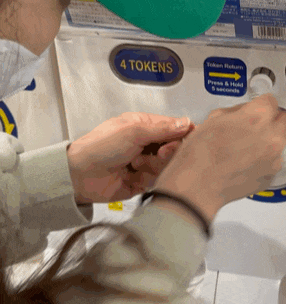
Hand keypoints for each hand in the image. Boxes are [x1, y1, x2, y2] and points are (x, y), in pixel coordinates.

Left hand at [66, 113, 194, 203]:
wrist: (79, 175)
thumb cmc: (101, 146)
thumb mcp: (134, 131)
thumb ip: (163, 128)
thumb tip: (187, 122)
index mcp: (145, 125)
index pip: (174, 127)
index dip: (182, 134)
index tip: (184, 139)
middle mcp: (147, 143)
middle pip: (174, 147)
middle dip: (168, 151)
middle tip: (159, 153)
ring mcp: (145, 162)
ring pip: (167, 164)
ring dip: (154, 164)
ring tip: (137, 163)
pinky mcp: (142, 181)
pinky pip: (157, 179)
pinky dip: (148, 176)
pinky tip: (134, 174)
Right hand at [153, 94, 285, 222]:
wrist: (198, 186)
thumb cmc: (200, 154)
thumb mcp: (215, 118)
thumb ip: (237, 111)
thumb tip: (245, 112)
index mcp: (256, 117)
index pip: (272, 101)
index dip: (262, 103)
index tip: (258, 106)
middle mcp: (271, 137)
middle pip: (284, 119)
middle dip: (272, 119)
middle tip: (257, 123)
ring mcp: (274, 158)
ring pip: (281, 140)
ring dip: (270, 139)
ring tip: (249, 145)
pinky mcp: (272, 175)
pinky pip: (275, 160)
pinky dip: (266, 158)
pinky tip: (247, 160)